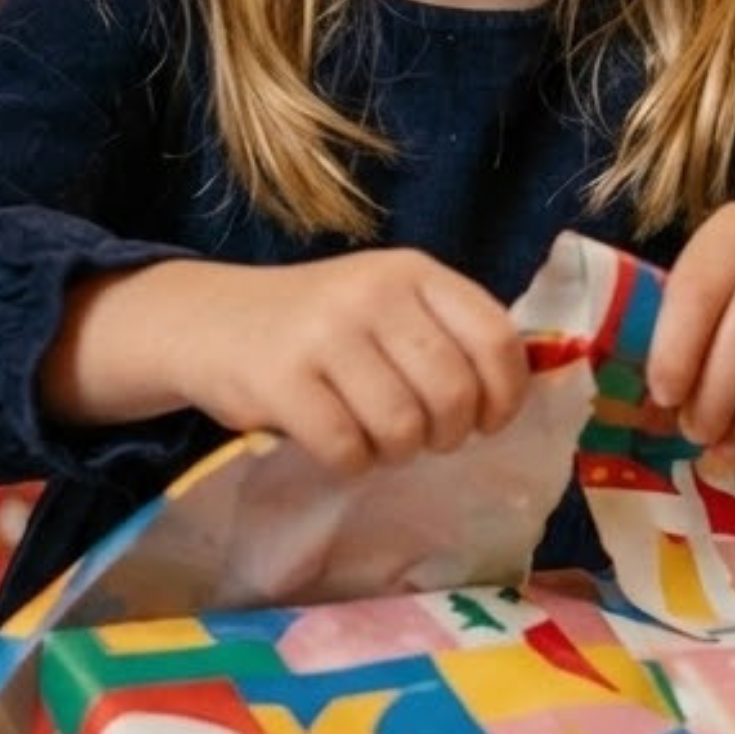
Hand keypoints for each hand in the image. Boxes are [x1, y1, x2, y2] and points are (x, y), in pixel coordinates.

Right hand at [46, 248, 530, 477]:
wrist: (215, 321)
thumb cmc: (322, 323)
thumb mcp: (388, 303)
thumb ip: (446, 332)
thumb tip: (519, 392)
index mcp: (413, 271)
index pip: (495, 336)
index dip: (504, 393)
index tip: (489, 420)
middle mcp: (374, 293)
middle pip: (453, 392)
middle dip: (447, 433)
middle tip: (425, 437)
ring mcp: (326, 334)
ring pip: (402, 428)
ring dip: (395, 452)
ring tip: (375, 436)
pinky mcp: (282, 380)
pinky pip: (346, 450)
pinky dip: (349, 462)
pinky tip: (335, 443)